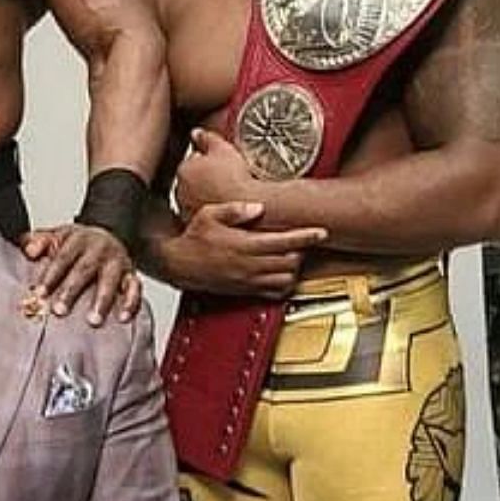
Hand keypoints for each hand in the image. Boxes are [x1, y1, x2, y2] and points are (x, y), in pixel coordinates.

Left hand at [22, 224, 140, 325]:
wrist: (105, 236)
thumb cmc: (77, 244)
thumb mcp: (56, 236)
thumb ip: (38, 241)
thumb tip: (29, 250)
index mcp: (78, 239)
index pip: (62, 257)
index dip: (50, 276)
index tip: (39, 293)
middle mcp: (99, 248)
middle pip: (84, 269)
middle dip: (72, 291)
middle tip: (59, 310)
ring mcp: (117, 261)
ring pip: (110, 280)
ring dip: (102, 301)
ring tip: (93, 320)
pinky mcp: (131, 273)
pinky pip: (135, 287)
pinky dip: (131, 302)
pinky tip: (122, 317)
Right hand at [163, 201, 324, 298]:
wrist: (178, 264)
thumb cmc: (193, 238)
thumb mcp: (209, 214)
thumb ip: (235, 210)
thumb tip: (258, 207)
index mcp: (244, 245)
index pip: (285, 241)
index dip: (306, 236)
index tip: (321, 231)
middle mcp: (249, 265)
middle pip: (291, 261)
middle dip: (301, 250)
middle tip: (303, 240)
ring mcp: (249, 280)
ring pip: (286, 278)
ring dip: (294, 267)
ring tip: (293, 255)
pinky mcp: (246, 290)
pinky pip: (274, 293)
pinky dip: (285, 284)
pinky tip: (283, 273)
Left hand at [174, 129, 259, 219]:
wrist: (248, 204)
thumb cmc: (235, 178)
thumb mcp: (222, 149)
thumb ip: (207, 138)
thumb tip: (197, 132)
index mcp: (184, 169)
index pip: (191, 161)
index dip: (206, 161)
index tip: (218, 163)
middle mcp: (181, 190)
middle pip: (191, 179)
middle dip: (203, 177)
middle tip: (222, 176)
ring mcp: (188, 207)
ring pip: (194, 196)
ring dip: (204, 193)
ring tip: (223, 191)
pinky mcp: (197, 222)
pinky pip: (201, 211)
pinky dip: (209, 207)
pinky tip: (221, 204)